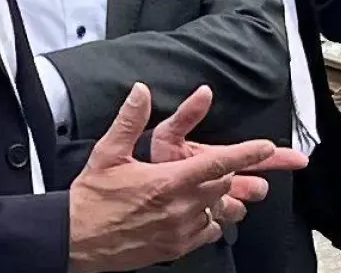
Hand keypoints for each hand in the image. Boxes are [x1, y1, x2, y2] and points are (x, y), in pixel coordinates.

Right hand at [67, 82, 282, 272]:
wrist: (73, 240)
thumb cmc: (91, 197)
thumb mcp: (108, 153)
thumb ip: (130, 120)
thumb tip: (141, 91)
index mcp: (168, 181)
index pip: (218, 164)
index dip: (247, 154)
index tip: (267, 147)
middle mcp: (180, 208)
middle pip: (223, 186)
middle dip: (224, 173)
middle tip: (214, 167)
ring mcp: (180, 231)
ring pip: (219, 211)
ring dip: (219, 199)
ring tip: (206, 191)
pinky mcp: (176, 249)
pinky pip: (208, 233)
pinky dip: (209, 222)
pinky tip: (196, 214)